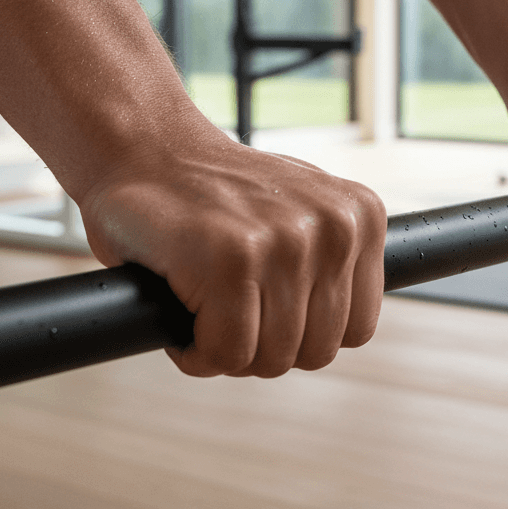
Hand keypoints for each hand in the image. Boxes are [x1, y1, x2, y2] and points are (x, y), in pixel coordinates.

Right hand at [78, 122, 386, 377]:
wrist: (146, 148)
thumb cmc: (217, 192)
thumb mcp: (302, 210)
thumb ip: (335, 262)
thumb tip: (345, 327)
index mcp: (362, 217)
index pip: (355, 329)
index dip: (303, 332)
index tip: (266, 305)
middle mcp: (336, 227)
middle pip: (316, 352)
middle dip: (264, 344)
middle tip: (228, 303)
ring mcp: (288, 242)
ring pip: (271, 359)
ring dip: (226, 347)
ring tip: (204, 298)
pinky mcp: (234, 259)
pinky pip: (226, 354)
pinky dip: (194, 350)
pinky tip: (182, 305)